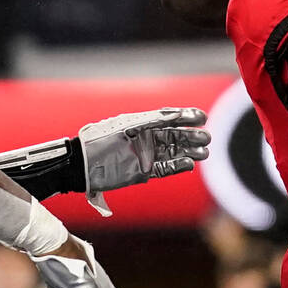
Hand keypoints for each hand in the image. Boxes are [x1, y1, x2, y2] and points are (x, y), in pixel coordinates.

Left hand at [80, 107, 209, 194]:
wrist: (81, 166)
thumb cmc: (100, 141)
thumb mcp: (125, 127)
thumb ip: (150, 121)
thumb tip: (174, 115)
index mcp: (141, 124)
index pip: (168, 118)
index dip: (186, 117)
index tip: (202, 117)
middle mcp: (145, 139)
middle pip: (174, 136)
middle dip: (191, 136)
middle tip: (207, 138)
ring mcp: (144, 156)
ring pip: (172, 152)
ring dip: (188, 152)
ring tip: (204, 153)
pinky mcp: (142, 172)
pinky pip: (164, 168)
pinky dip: (177, 166)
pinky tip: (190, 164)